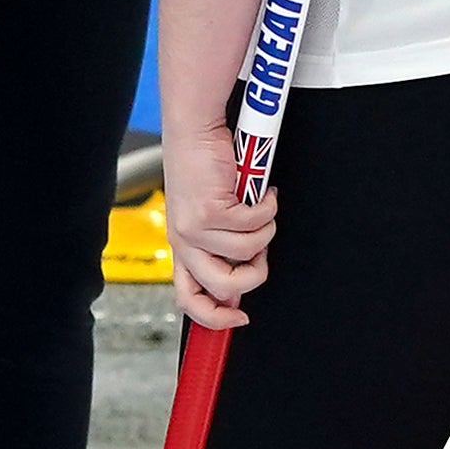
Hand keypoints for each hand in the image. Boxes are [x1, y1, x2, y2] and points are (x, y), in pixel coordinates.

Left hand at [162, 122, 277, 328]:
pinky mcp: (211, 210)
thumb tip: (238, 280)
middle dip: (255, 274)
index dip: (216, 318)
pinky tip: (264, 192)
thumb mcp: (203, 214)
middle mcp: (184, 241)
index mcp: (181, 247)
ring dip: (266, 231)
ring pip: (248, 252)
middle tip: (262, 251)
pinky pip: (256, 223)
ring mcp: (196, 228)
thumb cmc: (201, 166)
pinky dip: (268, 207)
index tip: (239, 318)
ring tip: (262, 208)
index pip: (188, 300)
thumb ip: (216, 245)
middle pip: (224, 286)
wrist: (194, 130)